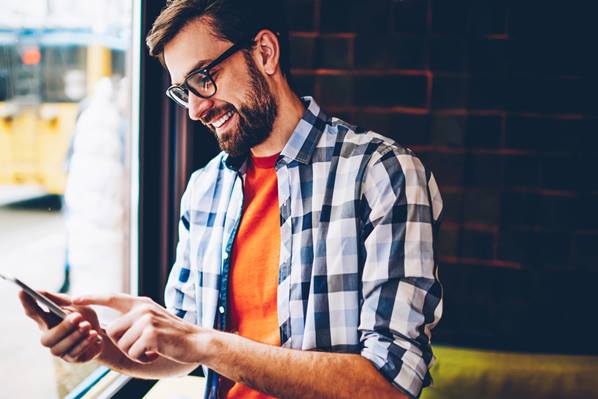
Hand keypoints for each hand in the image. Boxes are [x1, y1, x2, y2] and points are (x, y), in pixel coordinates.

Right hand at [18, 290, 103, 362]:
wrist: (100, 333)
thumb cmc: (83, 317)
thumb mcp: (74, 304)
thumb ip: (58, 299)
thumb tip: (38, 291)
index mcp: (47, 321)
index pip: (33, 313)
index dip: (26, 303)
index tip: (22, 291)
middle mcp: (49, 337)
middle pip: (47, 338)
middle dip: (63, 327)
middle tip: (77, 316)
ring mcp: (59, 349)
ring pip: (60, 347)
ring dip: (76, 335)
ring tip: (87, 325)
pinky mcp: (71, 358)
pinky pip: (75, 353)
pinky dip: (85, 343)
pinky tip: (93, 334)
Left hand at [73, 294, 208, 364]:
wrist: (197, 341)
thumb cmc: (174, 335)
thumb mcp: (154, 319)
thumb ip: (134, 318)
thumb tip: (109, 330)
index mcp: (142, 303)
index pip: (112, 297)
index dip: (92, 297)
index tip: (74, 299)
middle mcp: (142, 308)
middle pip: (112, 331)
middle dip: (124, 344)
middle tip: (144, 346)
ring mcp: (147, 319)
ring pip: (122, 344)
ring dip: (135, 352)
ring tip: (152, 348)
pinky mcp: (151, 333)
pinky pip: (132, 352)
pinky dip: (142, 358)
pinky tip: (156, 352)